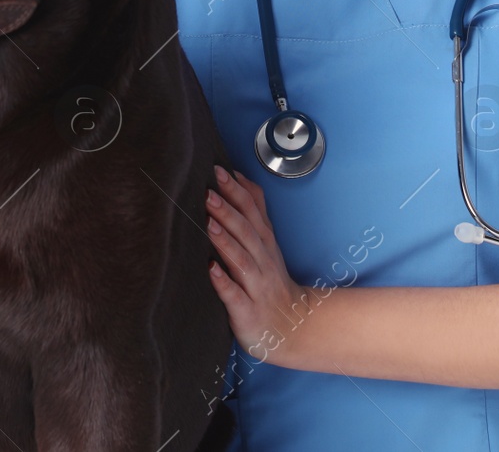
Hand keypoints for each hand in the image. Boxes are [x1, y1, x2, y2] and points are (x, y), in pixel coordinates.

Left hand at [206, 165, 323, 368]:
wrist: (291, 327)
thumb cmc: (271, 281)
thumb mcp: (266, 242)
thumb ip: (255, 210)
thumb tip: (240, 177)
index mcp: (264, 243)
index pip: (252, 211)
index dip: (236, 191)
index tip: (219, 172)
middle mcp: (262, 261)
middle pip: (246, 232)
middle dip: (228, 211)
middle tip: (208, 192)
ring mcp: (256, 286)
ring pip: (241, 260)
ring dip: (225, 241)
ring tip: (209, 223)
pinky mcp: (247, 311)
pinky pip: (235, 295)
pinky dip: (223, 282)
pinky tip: (211, 270)